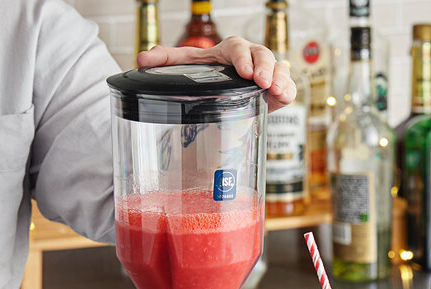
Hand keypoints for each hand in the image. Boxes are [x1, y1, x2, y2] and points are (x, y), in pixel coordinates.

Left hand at [136, 36, 295, 111]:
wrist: (224, 98)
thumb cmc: (209, 77)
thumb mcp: (189, 68)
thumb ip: (168, 62)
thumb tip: (142, 60)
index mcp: (229, 52)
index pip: (238, 48)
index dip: (242, 58)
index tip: (244, 71)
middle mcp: (250, 60)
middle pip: (262, 55)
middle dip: (264, 67)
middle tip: (261, 81)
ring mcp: (266, 75)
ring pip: (279, 68)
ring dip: (279, 78)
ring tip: (275, 90)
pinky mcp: (276, 91)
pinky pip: (287, 87)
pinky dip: (287, 90)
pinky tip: (283, 97)